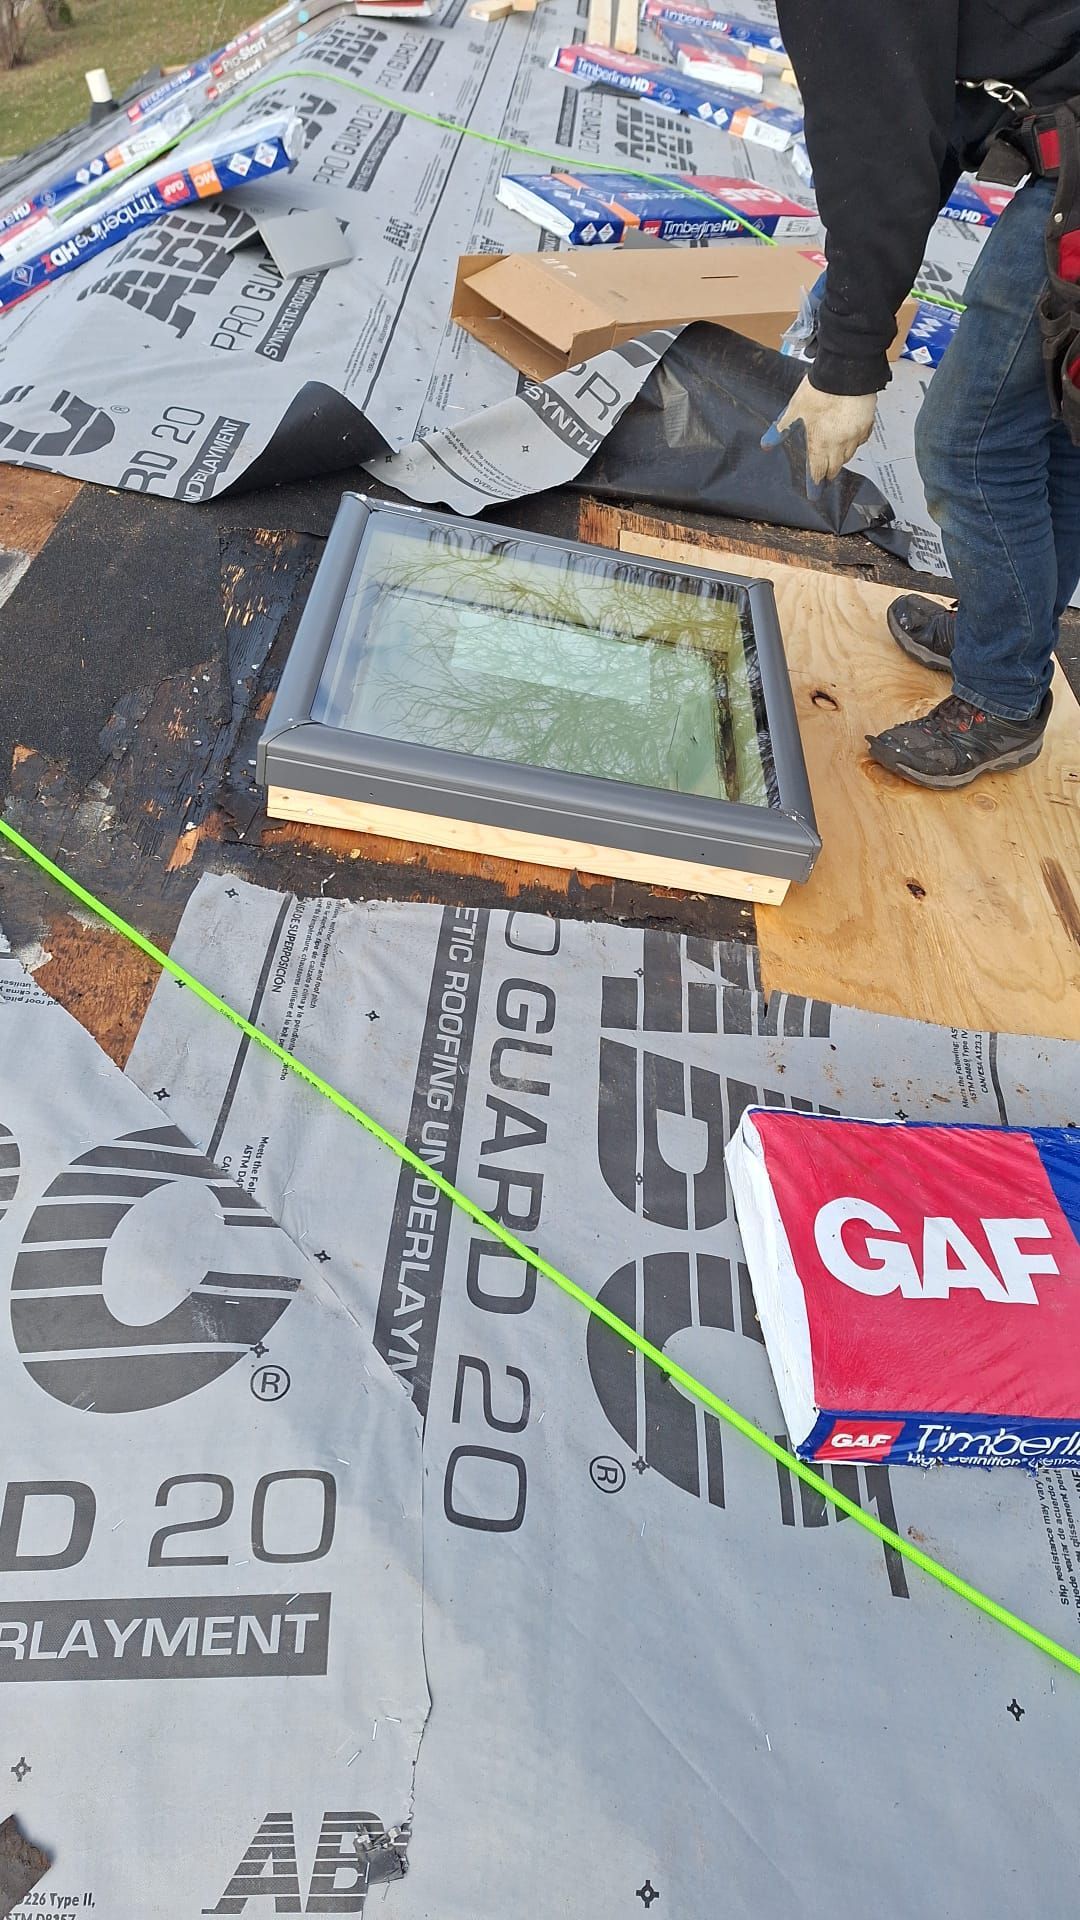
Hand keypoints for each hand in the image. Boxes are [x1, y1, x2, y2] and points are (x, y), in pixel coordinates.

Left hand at [761, 375, 877, 491]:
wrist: (844, 371)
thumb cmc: (819, 390)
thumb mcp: (794, 410)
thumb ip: (782, 429)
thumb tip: (767, 444)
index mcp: (820, 444)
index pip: (818, 472)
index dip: (815, 482)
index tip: (815, 491)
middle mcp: (840, 443)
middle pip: (836, 467)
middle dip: (829, 471)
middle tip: (824, 473)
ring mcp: (856, 434)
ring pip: (850, 454)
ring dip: (841, 457)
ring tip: (834, 454)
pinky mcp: (867, 422)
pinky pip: (861, 439)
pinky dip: (854, 442)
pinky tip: (849, 436)